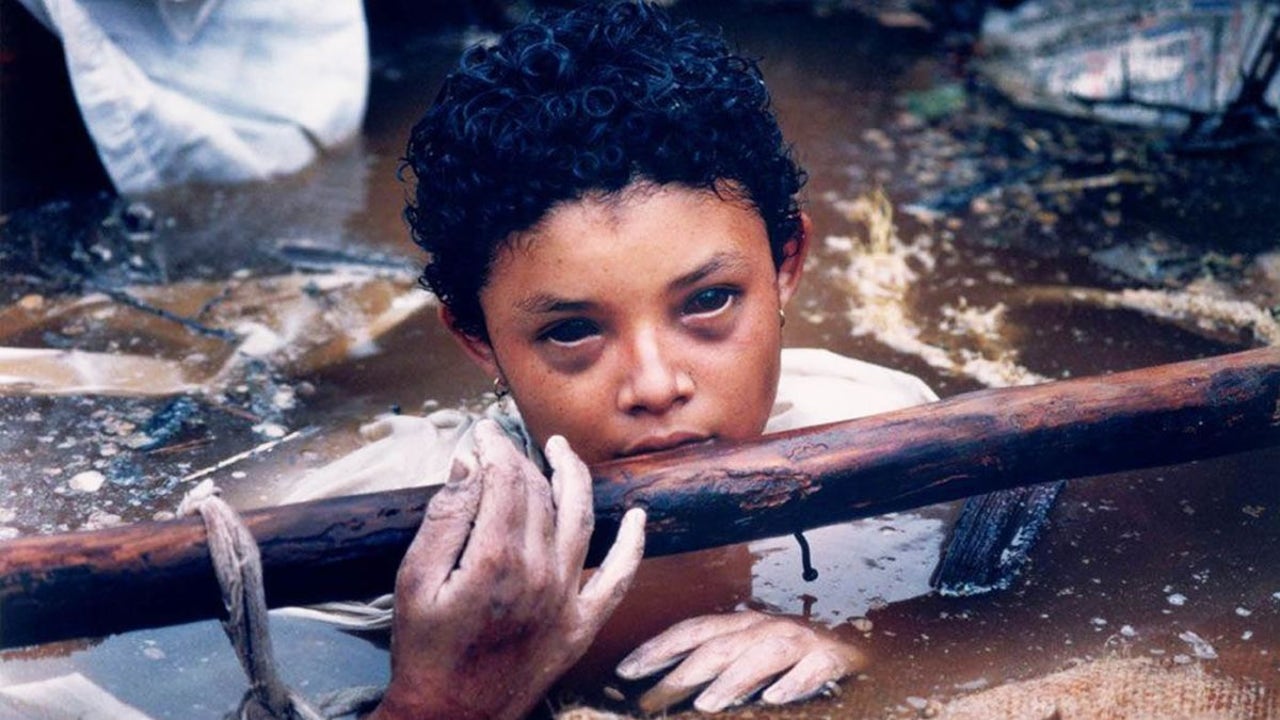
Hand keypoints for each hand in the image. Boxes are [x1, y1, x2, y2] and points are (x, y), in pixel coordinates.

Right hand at [369, 420, 646, 719]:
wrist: (450, 717)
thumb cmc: (425, 650)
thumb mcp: (415, 580)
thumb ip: (446, 518)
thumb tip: (471, 464)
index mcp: (496, 559)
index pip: (505, 479)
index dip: (494, 447)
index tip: (482, 433)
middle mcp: (540, 572)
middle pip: (539, 494)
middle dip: (522, 459)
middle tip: (504, 444)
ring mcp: (566, 599)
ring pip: (580, 519)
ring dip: (574, 478)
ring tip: (562, 452)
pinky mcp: (582, 624)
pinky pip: (619, 578)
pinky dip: (633, 545)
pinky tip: (638, 517)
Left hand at [615, 609, 862, 713]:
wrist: (853, 647)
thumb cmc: (788, 658)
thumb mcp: (746, 656)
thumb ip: (711, 668)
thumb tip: (659, 690)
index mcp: (741, 625)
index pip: (692, 631)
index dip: (658, 648)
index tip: (624, 670)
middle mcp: (765, 627)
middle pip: (718, 647)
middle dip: (681, 674)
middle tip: (651, 702)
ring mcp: (799, 641)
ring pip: (761, 656)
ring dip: (732, 680)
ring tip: (706, 704)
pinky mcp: (832, 659)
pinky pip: (812, 669)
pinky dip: (794, 683)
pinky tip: (775, 699)